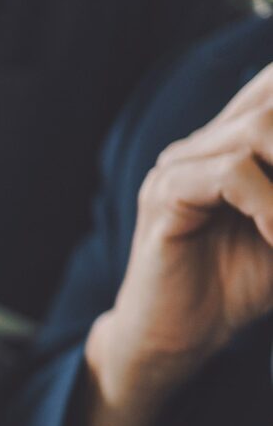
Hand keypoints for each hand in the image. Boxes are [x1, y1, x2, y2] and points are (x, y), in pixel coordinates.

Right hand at [79, 68, 272, 425]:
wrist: (176, 338)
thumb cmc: (235, 287)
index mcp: (228, 143)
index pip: (268, 87)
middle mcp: (200, 144)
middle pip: (272, 102)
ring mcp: (177, 167)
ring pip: (257, 129)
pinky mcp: (163, 197)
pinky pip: (231, 174)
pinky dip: (270, 205)